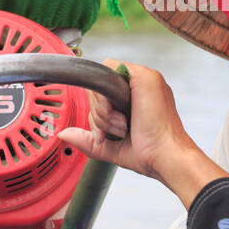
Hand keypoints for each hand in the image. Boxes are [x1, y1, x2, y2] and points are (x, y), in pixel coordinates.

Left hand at [57, 58, 228, 208]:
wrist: (164, 157)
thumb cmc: (147, 153)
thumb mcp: (110, 146)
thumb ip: (87, 138)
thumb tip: (64, 134)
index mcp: (135, 99)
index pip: (102, 93)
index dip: (97, 112)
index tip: (104, 134)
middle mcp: (139, 86)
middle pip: (99, 87)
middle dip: (98, 113)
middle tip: (114, 131)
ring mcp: (144, 78)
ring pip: (102, 79)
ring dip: (103, 110)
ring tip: (121, 127)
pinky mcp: (144, 76)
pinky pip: (110, 71)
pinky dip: (106, 97)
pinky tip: (120, 116)